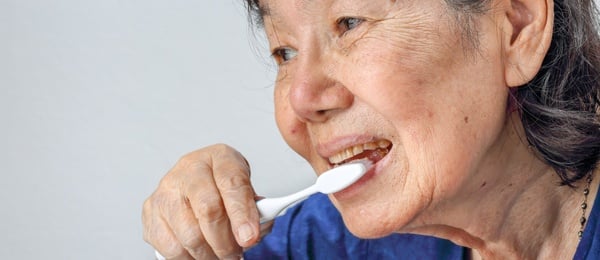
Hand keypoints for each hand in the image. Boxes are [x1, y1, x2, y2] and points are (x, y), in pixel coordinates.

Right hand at [143, 144, 261, 258]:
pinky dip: (190, 259)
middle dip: (226, 241)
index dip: (242, 214)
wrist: (197, 181)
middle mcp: (189, 169)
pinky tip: (201, 255)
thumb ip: (253, 209)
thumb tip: (251, 234)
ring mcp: (166, 190)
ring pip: (189, 234)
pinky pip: (170, 247)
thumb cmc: (224, 186)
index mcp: (219, 157)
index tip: (250, 237)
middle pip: (208, 210)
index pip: (231, 183)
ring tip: (221, 256)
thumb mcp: (246, 189)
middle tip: (236, 254)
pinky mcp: (150, 212)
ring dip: (209, 255)